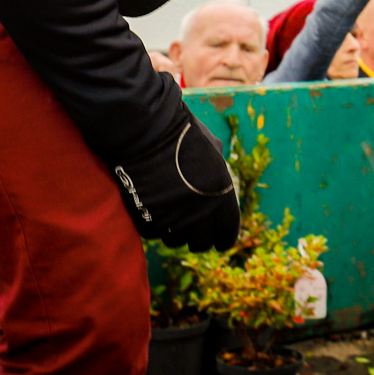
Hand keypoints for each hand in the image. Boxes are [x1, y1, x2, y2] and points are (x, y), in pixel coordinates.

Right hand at [112, 106, 239, 251]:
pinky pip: (155, 234)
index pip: (228, 228)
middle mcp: (200, 208)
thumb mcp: (211, 149)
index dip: (225, 238)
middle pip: (203, 241)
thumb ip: (219, 171)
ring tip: (173, 222)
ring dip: (176, 235)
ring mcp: (173, 216)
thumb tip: (221, 187)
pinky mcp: (147, 219)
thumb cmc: (179, 134)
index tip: (221, 244)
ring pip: (177, 241)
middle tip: (195, 238)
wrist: (145, 130)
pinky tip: (154, 213)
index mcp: (220, 191)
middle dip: (201, 241)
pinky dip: (155, 227)